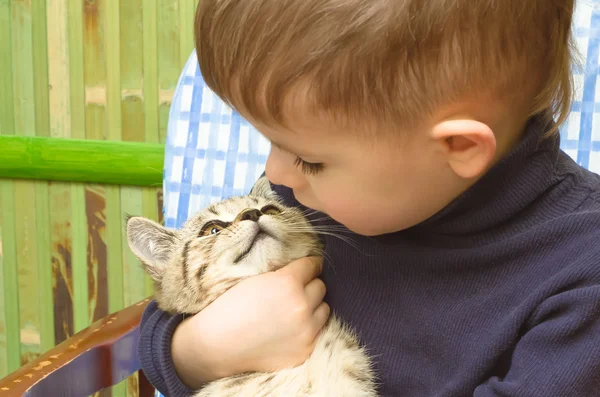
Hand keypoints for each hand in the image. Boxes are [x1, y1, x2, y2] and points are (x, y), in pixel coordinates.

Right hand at [171, 256, 329, 387]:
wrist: (216, 345)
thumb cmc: (231, 307)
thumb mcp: (257, 279)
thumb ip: (285, 273)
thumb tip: (306, 268)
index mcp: (289, 282)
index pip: (313, 265)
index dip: (308, 265)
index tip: (306, 268)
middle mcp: (302, 306)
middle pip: (321, 287)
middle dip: (309, 286)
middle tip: (295, 291)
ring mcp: (306, 331)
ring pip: (324, 310)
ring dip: (313, 308)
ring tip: (293, 311)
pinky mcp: (305, 351)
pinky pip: (317, 333)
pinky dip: (308, 329)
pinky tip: (290, 330)